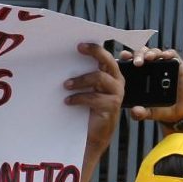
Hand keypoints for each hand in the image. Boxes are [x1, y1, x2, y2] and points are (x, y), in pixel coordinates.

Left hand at [67, 42, 124, 159]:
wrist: (93, 136)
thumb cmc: (87, 111)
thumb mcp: (86, 90)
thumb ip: (83, 77)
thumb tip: (65, 63)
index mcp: (112, 75)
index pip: (106, 56)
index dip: (95, 49)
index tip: (80, 45)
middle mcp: (117, 82)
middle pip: (108, 61)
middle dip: (95, 52)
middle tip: (79, 48)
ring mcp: (116, 94)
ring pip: (99, 78)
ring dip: (80, 80)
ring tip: (66, 85)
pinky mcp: (111, 106)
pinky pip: (93, 97)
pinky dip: (78, 98)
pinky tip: (68, 102)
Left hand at [119, 48, 182, 123]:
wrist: (179, 112)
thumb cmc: (161, 109)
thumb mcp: (148, 113)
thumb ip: (140, 113)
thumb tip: (135, 111)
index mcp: (139, 75)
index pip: (130, 62)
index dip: (126, 57)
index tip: (123, 57)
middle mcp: (150, 68)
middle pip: (142, 54)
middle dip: (138, 55)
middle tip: (137, 63)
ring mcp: (163, 65)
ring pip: (154, 52)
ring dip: (151, 52)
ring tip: (149, 58)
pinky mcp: (176, 65)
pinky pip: (171, 54)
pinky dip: (167, 53)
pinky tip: (165, 56)